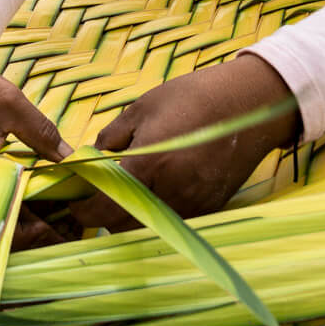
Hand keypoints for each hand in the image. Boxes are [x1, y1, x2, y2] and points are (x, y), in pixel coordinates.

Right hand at [0, 7, 73, 245]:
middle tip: (68, 225)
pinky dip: (5, 203)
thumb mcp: (12, 103)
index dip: (45, 225)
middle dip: (36, 229)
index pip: (14, 214)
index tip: (71, 222)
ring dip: (21, 218)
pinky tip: (29, 196)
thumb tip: (76, 160)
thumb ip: (44, 134)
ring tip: (54, 214)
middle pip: (2, 223)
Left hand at [70, 54, 299, 230]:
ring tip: (123, 196)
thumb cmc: (192, 98)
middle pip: (124, 224)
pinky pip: (175, 220)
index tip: (75, 205)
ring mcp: (194, 204)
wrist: (249, 104)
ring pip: (150, 226)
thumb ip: (112, 137)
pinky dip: (158, 214)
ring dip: (130, 218)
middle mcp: (171, 192)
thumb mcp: (142, 108)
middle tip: (94, 200)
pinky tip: (154, 194)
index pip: (105, 206)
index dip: (84, 210)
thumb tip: (92, 157)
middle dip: (104, 217)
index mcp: (149, 166)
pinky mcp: (211, 207)